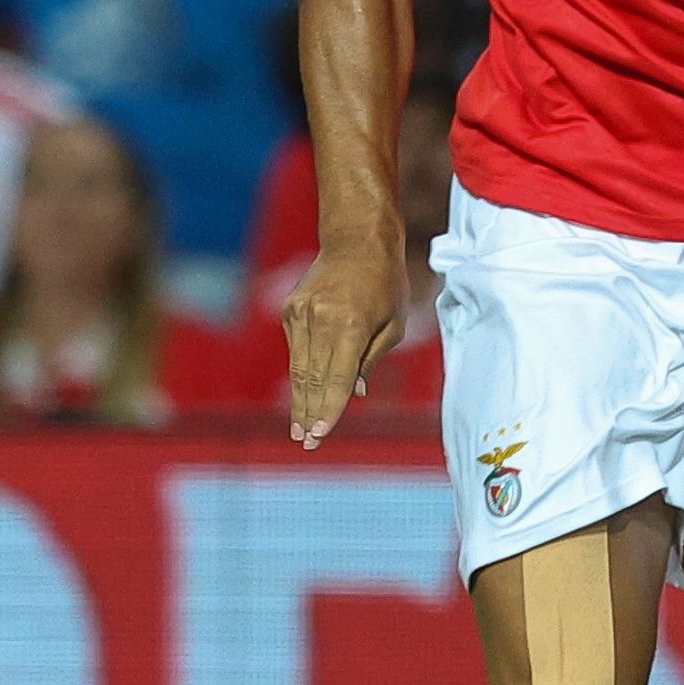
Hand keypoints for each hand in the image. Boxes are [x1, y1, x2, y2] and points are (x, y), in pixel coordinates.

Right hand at [283, 240, 406, 446]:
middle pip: (311, 379)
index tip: (319, 436)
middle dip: (309, 414)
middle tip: (306, 443)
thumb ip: (370, 361)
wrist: (357, 242)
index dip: (328, 410)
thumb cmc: (385, 284)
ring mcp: (300, 315)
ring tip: (299, 429)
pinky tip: (302, 396)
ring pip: (298, 368)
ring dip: (299, 400)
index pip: (336, 379)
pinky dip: (300, 373)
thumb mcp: (393, 325)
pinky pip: (296, 349)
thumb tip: (354, 394)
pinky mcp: (290, 310)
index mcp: (349, 326)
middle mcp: (319, 321)